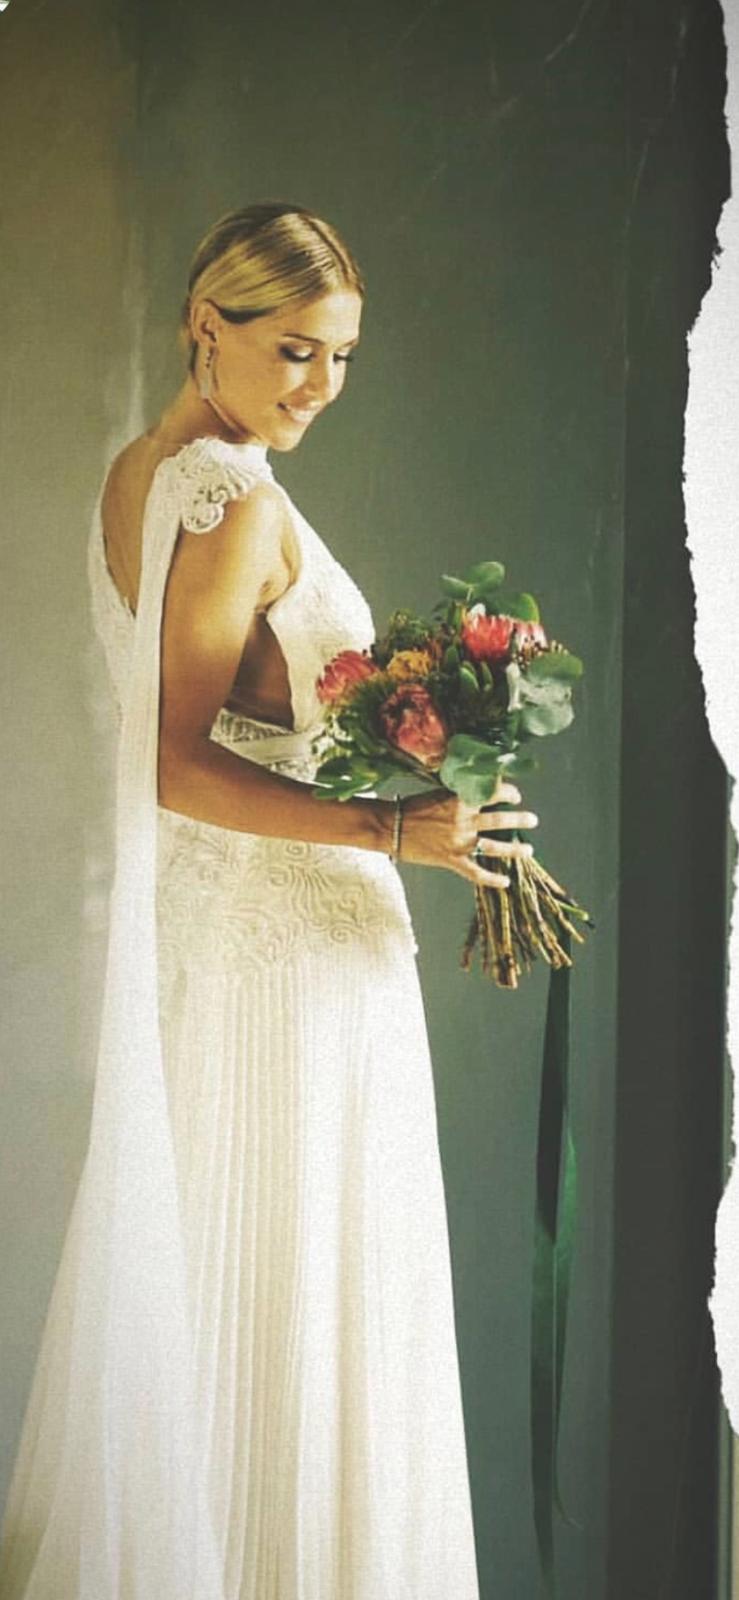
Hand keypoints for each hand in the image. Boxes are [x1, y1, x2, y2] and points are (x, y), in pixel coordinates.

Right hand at [399, 778, 537, 887]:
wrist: (390, 827)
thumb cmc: (412, 807)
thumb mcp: (438, 792)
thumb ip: (460, 792)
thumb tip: (480, 787)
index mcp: (459, 800)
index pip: (492, 794)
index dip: (508, 793)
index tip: (515, 796)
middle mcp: (462, 821)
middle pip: (499, 820)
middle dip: (519, 819)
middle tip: (532, 819)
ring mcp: (458, 842)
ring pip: (494, 847)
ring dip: (514, 850)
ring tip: (528, 850)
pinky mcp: (451, 860)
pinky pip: (475, 872)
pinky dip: (492, 879)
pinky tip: (506, 882)